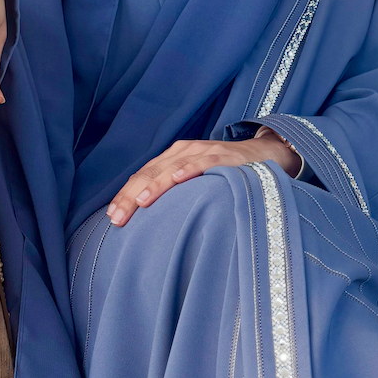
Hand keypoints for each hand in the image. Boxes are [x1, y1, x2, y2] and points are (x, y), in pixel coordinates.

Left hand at [106, 132, 301, 226]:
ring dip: (155, 184)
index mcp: (172, 158)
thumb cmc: (224, 174)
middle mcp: (184, 151)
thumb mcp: (196, 183)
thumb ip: (176, 197)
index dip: (126, 196)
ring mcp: (204, 151)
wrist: (264, 154)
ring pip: (173, 167)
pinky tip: (178, 178)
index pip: (143, 176)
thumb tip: (150, 226)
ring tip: (140, 202)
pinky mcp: (225, 156)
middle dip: (132, 196)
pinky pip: (205, 162)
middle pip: (151, 173)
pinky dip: (190, 169)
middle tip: (118, 218)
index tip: (112, 218)